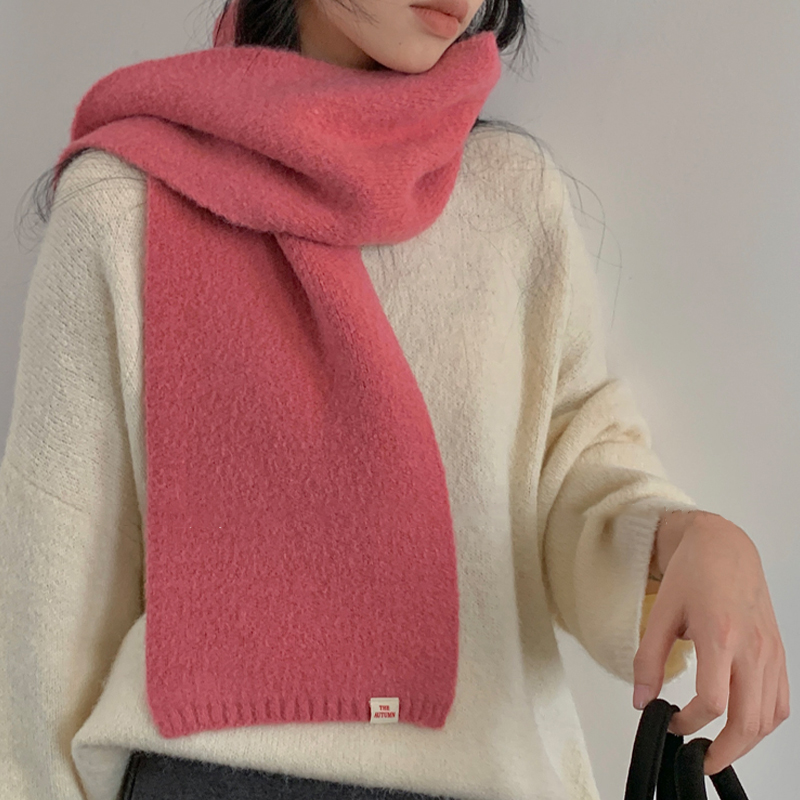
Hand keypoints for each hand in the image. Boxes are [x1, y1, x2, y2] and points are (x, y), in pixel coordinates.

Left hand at [632, 511, 789, 774]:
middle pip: (748, 721)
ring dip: (746, 742)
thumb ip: (648, 659)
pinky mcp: (778, 654)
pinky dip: (764, 722)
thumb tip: (641, 700)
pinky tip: (742, 723)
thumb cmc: (693, 574)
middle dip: (724, 751)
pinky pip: (779, 701)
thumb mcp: (660, 613)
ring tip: (718, 747)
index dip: (690, 722)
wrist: (724, 548)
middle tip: (699, 757)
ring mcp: (770, 653)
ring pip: (768, 718)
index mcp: (719, 636)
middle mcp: (751, 649)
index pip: (713, 702)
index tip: (670, 722)